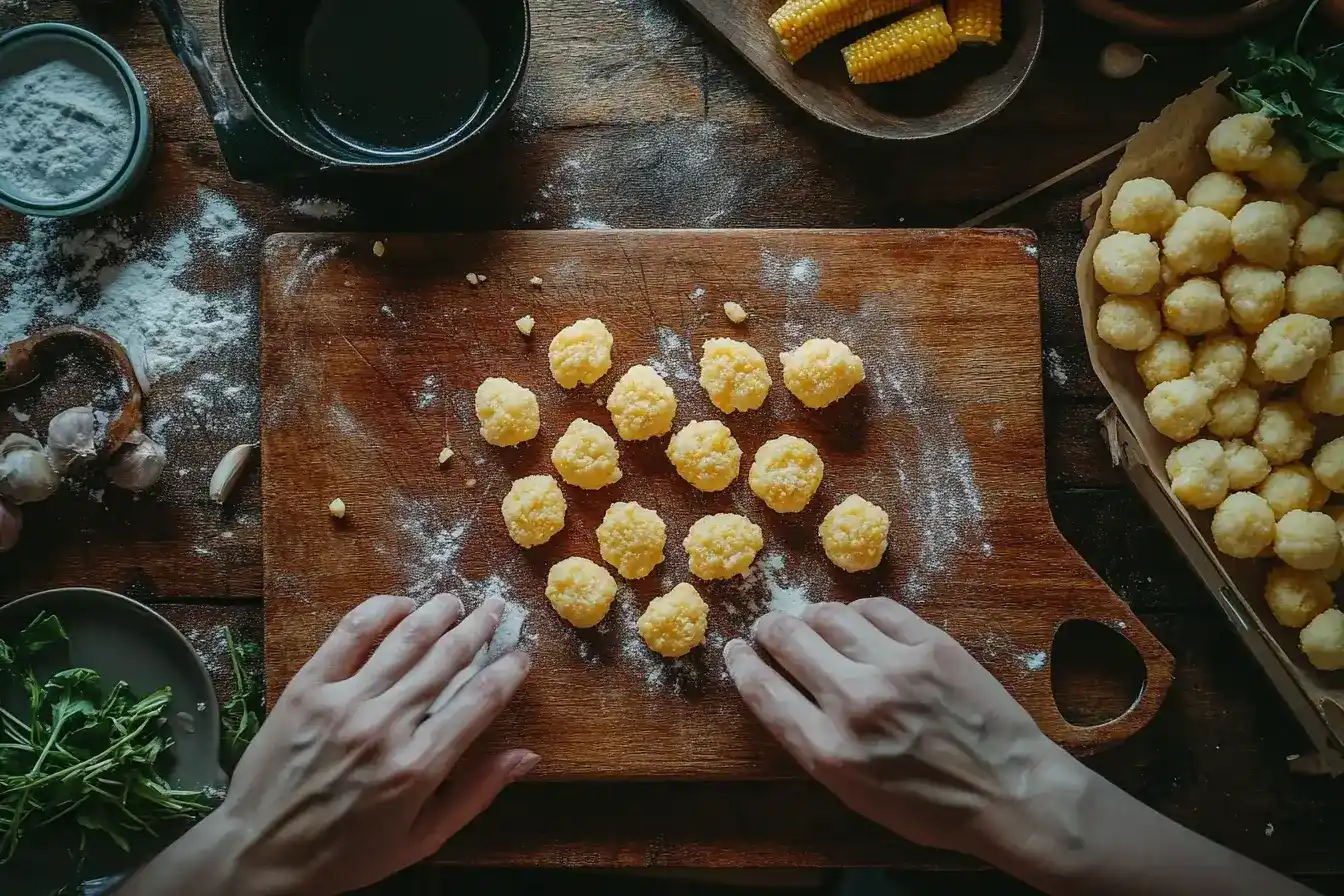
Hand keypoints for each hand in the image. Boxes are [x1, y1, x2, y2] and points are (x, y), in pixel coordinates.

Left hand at [128, 593, 534, 895]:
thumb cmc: (347, 854)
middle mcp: (385, 726)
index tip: (521, 654)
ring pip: (405, 638)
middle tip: (496, 609)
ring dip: (438, 612)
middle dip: (480, 628)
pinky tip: (401, 605)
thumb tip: (528, 755)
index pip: (480, 699)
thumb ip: (476, 793)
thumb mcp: (422, 838)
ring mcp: (343, 702)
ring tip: (455, 601)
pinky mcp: (307, 688)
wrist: (260, 854)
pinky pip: (350, 634)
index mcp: (419, 765)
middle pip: (447, 659)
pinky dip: (381, 611)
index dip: (508, 670)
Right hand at [724, 598, 1085, 862]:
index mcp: (830, 752)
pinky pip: (876, 609)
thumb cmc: (932, 807)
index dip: (742, 663)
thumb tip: (784, 694)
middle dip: (768, 630)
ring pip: (828, 616)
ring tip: (811, 624)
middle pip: (788, 640)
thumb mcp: (856, 794)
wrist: (1010, 792)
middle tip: (768, 629)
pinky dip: (856, 612)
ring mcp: (895, 668)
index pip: (764, 691)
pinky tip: (856, 621)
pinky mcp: (930, 645)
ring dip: (810, 617)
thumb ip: (816, 743)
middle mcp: (855, 703)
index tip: (735, 649)